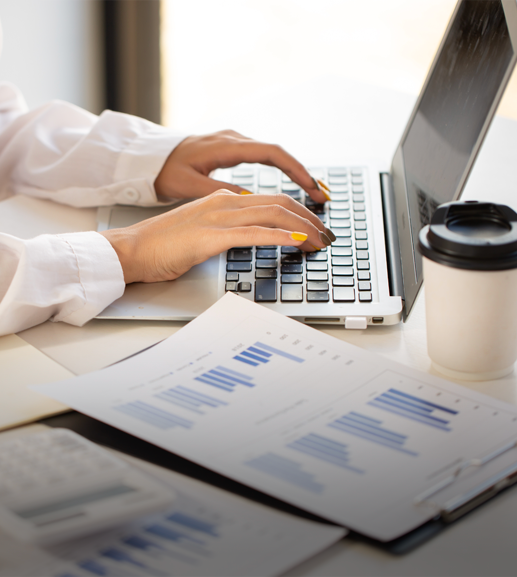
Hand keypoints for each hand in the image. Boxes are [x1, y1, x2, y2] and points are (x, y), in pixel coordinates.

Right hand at [100, 190, 333, 283]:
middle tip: (327, 235)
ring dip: (303, 228)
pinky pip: (252, 233)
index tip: (314, 228)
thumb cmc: (163, 246)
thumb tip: (250, 237)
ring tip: (320, 241)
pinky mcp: (210, 237)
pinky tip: (296, 241)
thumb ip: (226, 230)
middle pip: (279, 204)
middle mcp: (224, 203)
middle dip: (309, 219)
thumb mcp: (202, 231)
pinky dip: (279, 236)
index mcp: (222, 200)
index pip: (271, 201)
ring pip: (272, 214)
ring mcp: (217, 217)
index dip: (298, 213)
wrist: (131, 249)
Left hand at [154, 130, 328, 203]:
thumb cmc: (165, 171)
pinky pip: (264, 159)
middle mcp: (235, 140)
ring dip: (295, 174)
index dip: (296, 170)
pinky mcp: (232, 150)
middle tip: (322, 198)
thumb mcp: (188, 185)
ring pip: (274, 156)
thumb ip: (220, 192)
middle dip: (303, 176)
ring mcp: (234, 143)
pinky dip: (281, 172)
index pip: (272, 154)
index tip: (312, 189)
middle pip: (280, 155)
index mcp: (226, 146)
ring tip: (313, 194)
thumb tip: (252, 201)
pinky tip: (291, 186)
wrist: (149, 158)